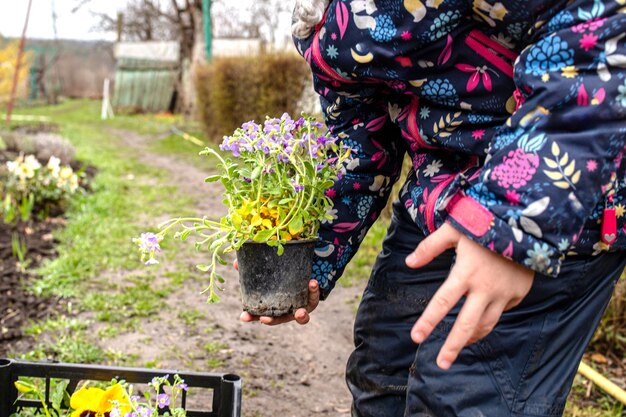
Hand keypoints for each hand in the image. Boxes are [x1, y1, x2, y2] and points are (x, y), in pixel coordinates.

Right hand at [234, 260, 319, 324]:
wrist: (308, 270)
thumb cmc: (282, 274)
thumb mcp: (269, 271)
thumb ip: (254, 268)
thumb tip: (236, 263)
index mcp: (273, 305)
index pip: (259, 314)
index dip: (251, 317)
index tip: (243, 317)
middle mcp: (286, 310)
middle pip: (278, 320)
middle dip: (271, 320)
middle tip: (264, 319)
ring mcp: (300, 307)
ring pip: (301, 317)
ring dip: (300, 316)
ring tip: (299, 312)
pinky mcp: (313, 299)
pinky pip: (314, 298)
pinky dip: (313, 291)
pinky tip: (312, 282)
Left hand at [405, 223, 533, 369]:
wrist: (528, 222)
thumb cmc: (485, 222)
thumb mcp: (454, 229)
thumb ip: (430, 247)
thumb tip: (408, 263)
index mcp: (466, 273)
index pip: (442, 303)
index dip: (428, 322)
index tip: (416, 338)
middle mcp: (485, 288)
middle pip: (466, 325)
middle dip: (452, 347)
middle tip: (441, 364)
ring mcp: (505, 293)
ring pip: (486, 324)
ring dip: (471, 337)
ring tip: (459, 346)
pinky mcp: (519, 294)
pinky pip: (502, 310)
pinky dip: (490, 315)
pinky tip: (482, 313)